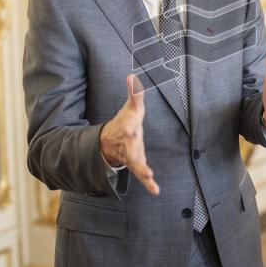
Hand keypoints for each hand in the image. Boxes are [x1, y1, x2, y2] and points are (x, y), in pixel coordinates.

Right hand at [100, 74, 158, 194]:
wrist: (109, 143)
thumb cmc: (124, 122)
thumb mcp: (130, 108)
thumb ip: (134, 93)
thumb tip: (132, 76)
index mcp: (128, 128)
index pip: (129, 125)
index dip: (130, 124)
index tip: (132, 126)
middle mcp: (129, 144)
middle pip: (132, 148)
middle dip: (135, 151)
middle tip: (140, 152)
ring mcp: (132, 156)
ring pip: (137, 164)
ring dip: (143, 170)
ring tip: (149, 176)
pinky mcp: (137, 165)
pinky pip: (142, 175)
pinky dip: (148, 183)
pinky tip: (156, 190)